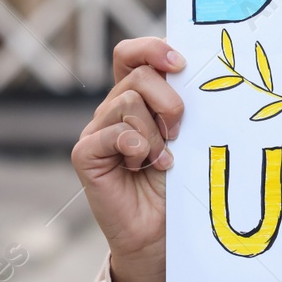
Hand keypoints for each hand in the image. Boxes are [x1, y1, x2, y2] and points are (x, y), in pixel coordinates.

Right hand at [71, 37, 186, 281]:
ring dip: (155, 132)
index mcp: (139, 98)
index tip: (180, 63)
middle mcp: (114, 110)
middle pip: (138, 77)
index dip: (153, 49)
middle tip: (180, 131)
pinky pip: (110, 133)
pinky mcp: (86, 155)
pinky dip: (137, 147)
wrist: (165, 232)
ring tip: (163, 159)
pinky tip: (147, 166)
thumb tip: (195, 73)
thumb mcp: (191, 134)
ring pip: (127, 103)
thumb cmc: (183, 182)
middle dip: (169, 100)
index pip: (133, 54)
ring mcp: (98, 132)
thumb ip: (186, 104)